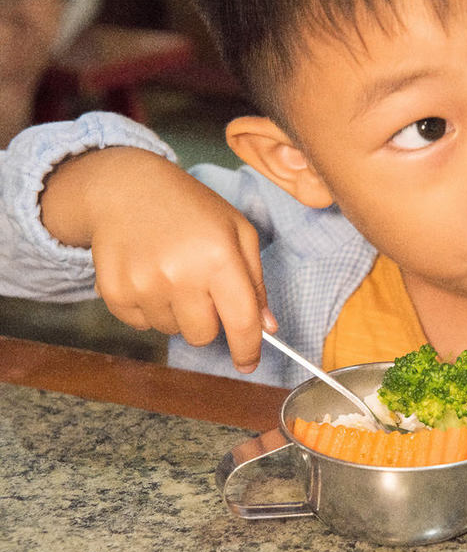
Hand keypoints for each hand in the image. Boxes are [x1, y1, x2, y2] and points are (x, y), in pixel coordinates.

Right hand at [41, 147, 276, 371]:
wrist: (126, 189)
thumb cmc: (191, 209)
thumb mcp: (237, 232)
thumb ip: (255, 282)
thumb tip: (267, 327)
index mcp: (219, 257)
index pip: (241, 322)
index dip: (248, 349)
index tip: (249, 362)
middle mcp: (180, 274)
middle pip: (203, 335)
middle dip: (208, 320)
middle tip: (200, 286)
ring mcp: (144, 284)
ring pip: (172, 331)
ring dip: (177, 311)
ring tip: (171, 272)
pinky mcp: (114, 292)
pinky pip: (142, 325)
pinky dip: (149, 308)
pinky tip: (148, 275)